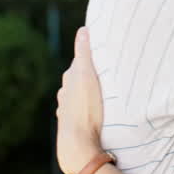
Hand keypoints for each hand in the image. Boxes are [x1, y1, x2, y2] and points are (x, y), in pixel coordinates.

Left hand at [56, 27, 105, 173]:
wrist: (77, 144)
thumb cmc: (85, 108)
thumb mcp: (86, 76)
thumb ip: (83, 53)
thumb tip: (83, 29)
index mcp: (70, 79)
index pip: (81, 62)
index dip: (91, 58)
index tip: (103, 55)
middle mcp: (65, 93)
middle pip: (79, 79)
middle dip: (90, 76)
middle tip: (108, 74)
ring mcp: (67, 110)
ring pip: (79, 96)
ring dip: (89, 94)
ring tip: (104, 95)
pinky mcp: (72, 125)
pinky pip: (81, 112)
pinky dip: (87, 109)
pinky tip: (96, 113)